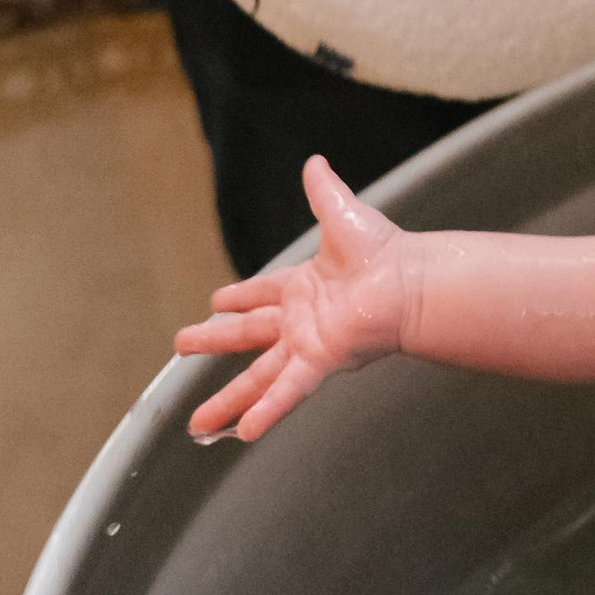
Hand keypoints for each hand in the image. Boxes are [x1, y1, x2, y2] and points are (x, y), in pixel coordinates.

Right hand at [177, 157, 418, 444]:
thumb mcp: (342, 215)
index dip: (239, 297)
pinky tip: (241, 431)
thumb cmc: (385, 251)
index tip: (216, 301)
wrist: (412, 281)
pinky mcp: (320, 361)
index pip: (262, 292)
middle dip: (213, 341)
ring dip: (228, 399)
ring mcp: (308, 344)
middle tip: (182, 345)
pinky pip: (286, 390)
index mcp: (305, 285)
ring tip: (198, 422)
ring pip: (258, 377)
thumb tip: (315, 162)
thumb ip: (324, 192)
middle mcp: (302, 319)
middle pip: (247, 335)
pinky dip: (265, 410)